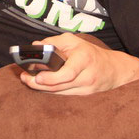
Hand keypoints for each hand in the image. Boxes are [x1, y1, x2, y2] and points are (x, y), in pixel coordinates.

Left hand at [19, 33, 138, 94]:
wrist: (114, 70)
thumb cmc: (91, 53)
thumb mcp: (73, 41)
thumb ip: (53, 42)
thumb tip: (35, 46)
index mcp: (85, 58)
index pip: (67, 73)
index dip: (51, 78)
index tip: (36, 76)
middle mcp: (87, 76)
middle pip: (60, 86)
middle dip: (39, 84)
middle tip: (25, 79)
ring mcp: (87, 89)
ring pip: (60, 93)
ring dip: (42, 89)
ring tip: (29, 81)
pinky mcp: (85, 97)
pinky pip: (64, 95)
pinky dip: (51, 91)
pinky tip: (42, 87)